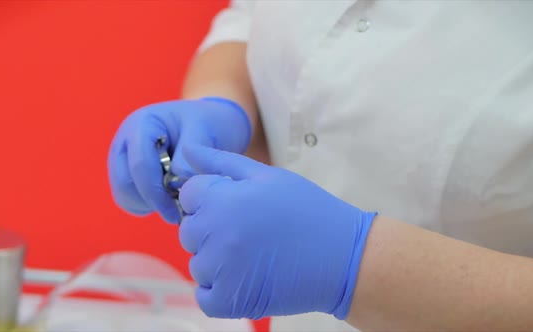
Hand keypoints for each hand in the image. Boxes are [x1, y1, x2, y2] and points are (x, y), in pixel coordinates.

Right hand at [107, 97, 250, 222]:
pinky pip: (130, 201)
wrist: (204, 124)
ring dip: (150, 205)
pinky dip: (149, 206)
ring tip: (178, 200)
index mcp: (141, 125)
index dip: (157, 192)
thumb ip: (191, 154)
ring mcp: (122, 160)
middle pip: (124, 183)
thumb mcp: (204, 130)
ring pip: (125, 196)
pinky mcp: (127, 176)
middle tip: (180, 212)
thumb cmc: (205, 123)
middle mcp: (124, 142)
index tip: (178, 211)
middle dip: (152, 201)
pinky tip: (170, 199)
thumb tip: (179, 181)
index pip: (140, 165)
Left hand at [178, 145, 376, 319]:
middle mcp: (218, 234)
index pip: (188, 195)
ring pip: (198, 264)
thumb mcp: (268, 175)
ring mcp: (223, 270)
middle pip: (189, 231)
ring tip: (253, 255)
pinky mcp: (231, 301)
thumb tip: (188, 150)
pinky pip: (205, 297)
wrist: (343, 256)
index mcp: (225, 199)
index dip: (209, 198)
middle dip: (211, 229)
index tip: (235, 206)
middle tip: (247, 232)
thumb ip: (222, 163)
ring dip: (217, 262)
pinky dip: (218, 291)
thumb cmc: (307, 210)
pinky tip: (245, 279)